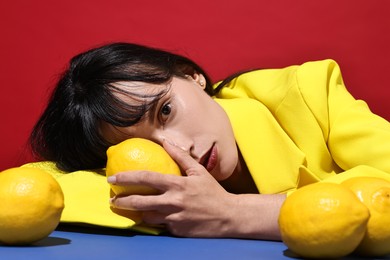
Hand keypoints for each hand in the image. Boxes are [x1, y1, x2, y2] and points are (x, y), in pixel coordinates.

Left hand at [108, 139, 237, 236]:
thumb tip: (166, 142)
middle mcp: (174, 202)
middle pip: (140, 202)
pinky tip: (157, 217)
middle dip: (122, 201)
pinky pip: (161, 226)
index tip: (113, 178)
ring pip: (147, 217)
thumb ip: (181, 156)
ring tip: (131, 209)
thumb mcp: (199, 171)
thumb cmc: (213, 192)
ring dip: (138, 213)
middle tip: (112, 200)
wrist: (229, 216)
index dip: (127, 178)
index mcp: (178, 185)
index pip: (146, 179)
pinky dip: (157, 220)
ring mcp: (174, 218)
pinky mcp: (177, 230)